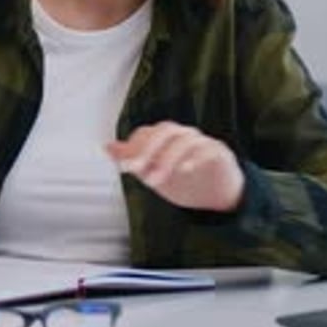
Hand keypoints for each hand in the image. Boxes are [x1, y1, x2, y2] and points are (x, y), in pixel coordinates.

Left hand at [107, 122, 244, 211]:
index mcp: (166, 138)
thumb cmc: (184, 180)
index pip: (147, 133)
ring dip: (166, 160)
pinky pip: (207, 150)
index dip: (134, 147)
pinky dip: (195, 157)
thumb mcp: (154, 172)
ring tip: (155, 181)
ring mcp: (202, 142)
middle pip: (165, 131)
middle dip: (147, 150)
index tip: (124, 167)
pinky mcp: (219, 153)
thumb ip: (133, 159)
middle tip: (135, 170)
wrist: (217, 196)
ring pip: (183, 141)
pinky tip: (185, 169)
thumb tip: (107, 147)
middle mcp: (184, 135)